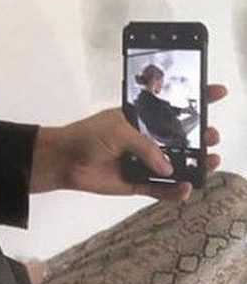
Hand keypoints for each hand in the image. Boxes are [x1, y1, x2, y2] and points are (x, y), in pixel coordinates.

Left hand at [30, 85, 226, 200]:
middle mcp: (145, 140)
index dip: (194, 99)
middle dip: (200, 137)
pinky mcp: (137, 183)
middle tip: (212, 136)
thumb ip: (146, 146)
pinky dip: (174, 191)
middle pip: (180, 139)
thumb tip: (168, 166)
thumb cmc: (89, 137)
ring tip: (210, 161)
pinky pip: (161, 189)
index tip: (218, 92)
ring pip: (176, 165)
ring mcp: (143, 162)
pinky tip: (186, 188)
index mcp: (140, 119)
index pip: (171, 107)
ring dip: (194, 165)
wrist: (64, 161)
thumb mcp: (119, 131)